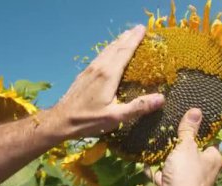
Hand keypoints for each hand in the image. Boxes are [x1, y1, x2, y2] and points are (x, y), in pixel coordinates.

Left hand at [51, 25, 164, 139]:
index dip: (134, 40)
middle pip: (115, 48)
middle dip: (128, 37)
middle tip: (138, 29)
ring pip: (106, 51)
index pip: (124, 52)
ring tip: (125, 35)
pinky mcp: (83, 75)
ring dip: (117, 42)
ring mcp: (89, 70)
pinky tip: (108, 53)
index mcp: (109, 75)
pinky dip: (108, 50)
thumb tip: (161, 98)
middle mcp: (99, 68)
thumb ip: (138, 107)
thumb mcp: (115, 117)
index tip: (143, 29)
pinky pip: (99, 56)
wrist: (60, 120)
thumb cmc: (88, 120)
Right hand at [146, 108, 221, 185]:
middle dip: (178, 142)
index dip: (200, 129)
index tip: (187, 118)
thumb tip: (197, 109)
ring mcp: (186, 179)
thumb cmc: (186, 173)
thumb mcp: (187, 146)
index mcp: (212, 158)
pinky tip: (146, 159)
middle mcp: (203, 170)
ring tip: (153, 140)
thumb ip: (189, 129)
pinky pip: (163, 174)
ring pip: (174, 163)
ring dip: (164, 156)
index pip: (209, 139)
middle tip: (167, 127)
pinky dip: (155, 169)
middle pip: (190, 151)